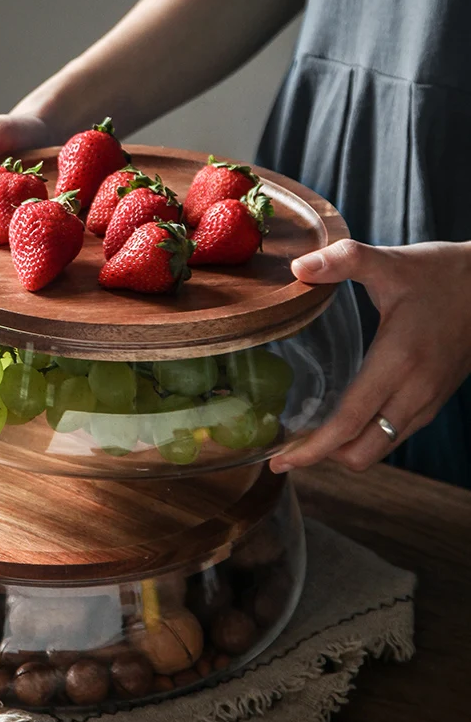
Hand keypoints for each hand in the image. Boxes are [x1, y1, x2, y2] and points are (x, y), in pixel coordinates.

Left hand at [269, 239, 470, 473]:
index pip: (350, 421)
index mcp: (399, 361)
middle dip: (323, 457)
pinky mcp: (434, 401)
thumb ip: (344, 261)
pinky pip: (394, 436)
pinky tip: (343, 422)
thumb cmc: (440, 274)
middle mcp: (415, 391)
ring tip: (307, 438)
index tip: (280, 461)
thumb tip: (298, 266)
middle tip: (287, 449)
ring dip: (344, 450)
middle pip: (363, 452)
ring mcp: (428, 401)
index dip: (312, 448)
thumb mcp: (390, 263)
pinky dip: (365, 439)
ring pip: (380, 449)